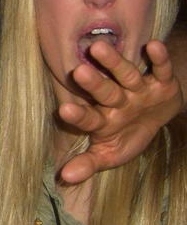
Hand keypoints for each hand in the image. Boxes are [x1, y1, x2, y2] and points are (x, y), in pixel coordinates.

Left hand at [59, 40, 182, 183]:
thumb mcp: (110, 154)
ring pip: (125, 74)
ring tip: (98, 47)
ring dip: (114, 62)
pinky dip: (159, 58)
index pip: (88, 118)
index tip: (63, 110)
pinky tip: (153, 45)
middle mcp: (117, 100)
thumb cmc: (127, 136)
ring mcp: (138, 89)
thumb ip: (88, 164)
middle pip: (104, 91)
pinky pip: (160, 68)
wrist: (158, 118)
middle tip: (77, 71)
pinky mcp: (162, 81)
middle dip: (92, 83)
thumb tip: (65, 178)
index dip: (77, 116)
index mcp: (102, 120)